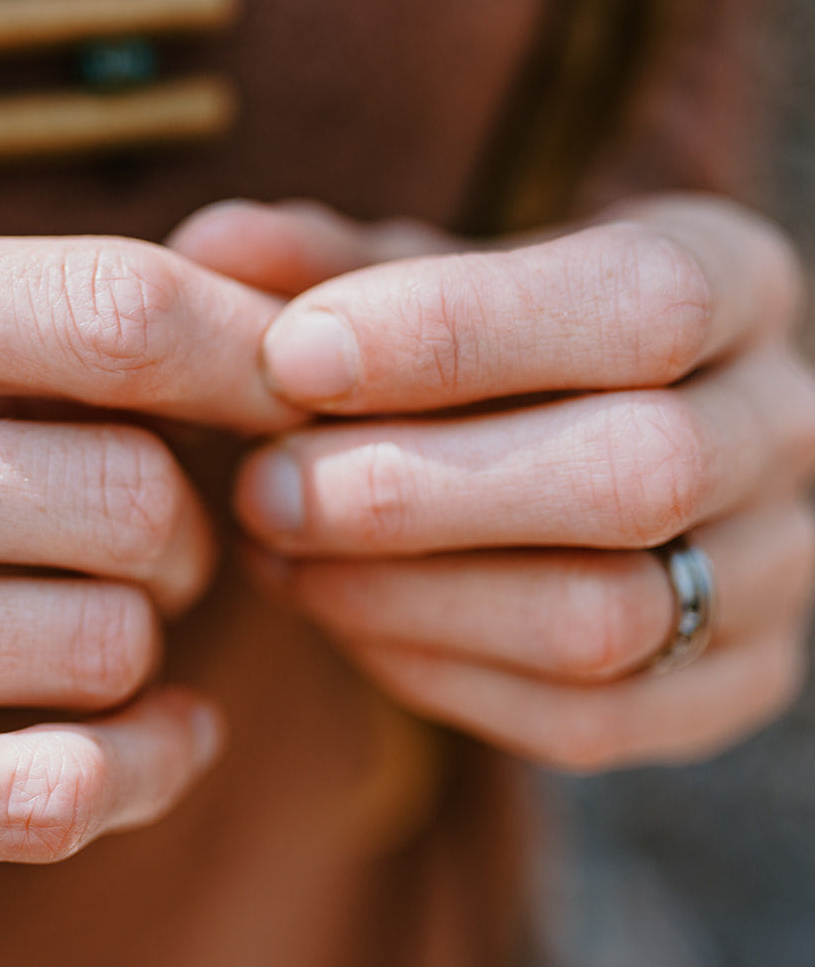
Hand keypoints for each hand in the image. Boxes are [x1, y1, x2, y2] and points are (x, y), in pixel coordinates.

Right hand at [0, 210, 296, 913]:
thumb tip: (245, 332)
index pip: (98, 309)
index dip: (247, 351)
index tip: (307, 386)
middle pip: (125, 490)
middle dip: (191, 527)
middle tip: (165, 545)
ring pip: (102, 644)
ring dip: (149, 641)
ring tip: (108, 626)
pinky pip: (47, 790)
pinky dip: (153, 766)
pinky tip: (170, 739)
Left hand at [172, 195, 814, 770]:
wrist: (593, 431)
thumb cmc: (495, 338)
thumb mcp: (427, 273)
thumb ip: (328, 262)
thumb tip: (209, 248)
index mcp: (734, 282)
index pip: (637, 305)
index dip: (454, 333)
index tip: (291, 354)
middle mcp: (783, 427)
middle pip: (635, 476)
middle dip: (414, 489)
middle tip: (261, 485)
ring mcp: (773, 573)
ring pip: (605, 618)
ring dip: (407, 594)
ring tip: (276, 552)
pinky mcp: (725, 687)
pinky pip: (585, 718)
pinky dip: (434, 670)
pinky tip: (337, 610)